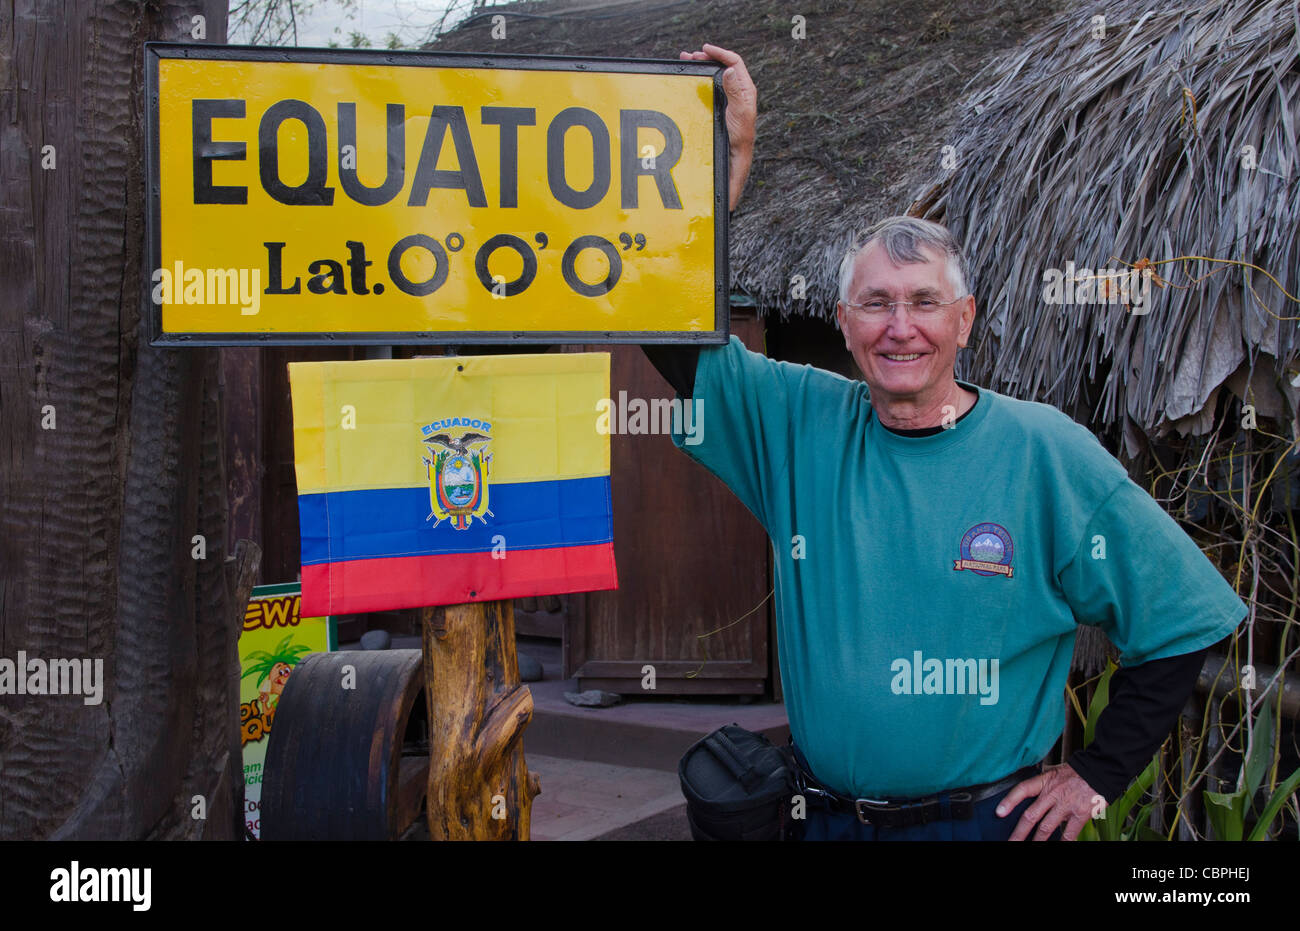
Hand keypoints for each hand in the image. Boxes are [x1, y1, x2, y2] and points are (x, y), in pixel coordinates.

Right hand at [679, 43, 754, 210]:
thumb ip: (735, 91)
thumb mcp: (739, 112)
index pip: (735, 62)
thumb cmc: (739, 136)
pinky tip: (690, 79)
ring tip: (687, 61)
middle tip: (691, 56)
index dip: (720, 53)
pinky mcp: (720, 107)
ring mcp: (728, 98)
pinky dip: (699, 80)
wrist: (735, 156)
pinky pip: (710, 88)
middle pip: (723, 66)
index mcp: (745, 89)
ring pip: (715, 75)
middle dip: (707, 58)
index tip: (705, 49)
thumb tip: (730, 69)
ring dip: (702, 67)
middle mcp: (738, 91)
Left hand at [995, 762, 1102, 840]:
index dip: (1009, 801)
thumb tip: (1029, 795)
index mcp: (1045, 782)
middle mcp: (1053, 794)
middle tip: (1012, 841)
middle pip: (1031, 815)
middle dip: (1019, 832)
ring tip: (1030, 847)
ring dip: (1037, 841)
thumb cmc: (1077, 773)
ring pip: (1046, 827)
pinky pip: (1068, 833)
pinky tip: (1058, 846)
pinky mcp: (1080, 814)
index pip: (1022, 790)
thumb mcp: (1055, 772)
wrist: (1100, 770)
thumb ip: (1043, 785)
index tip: (999, 813)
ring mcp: (1066, 805)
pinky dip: (1063, 842)